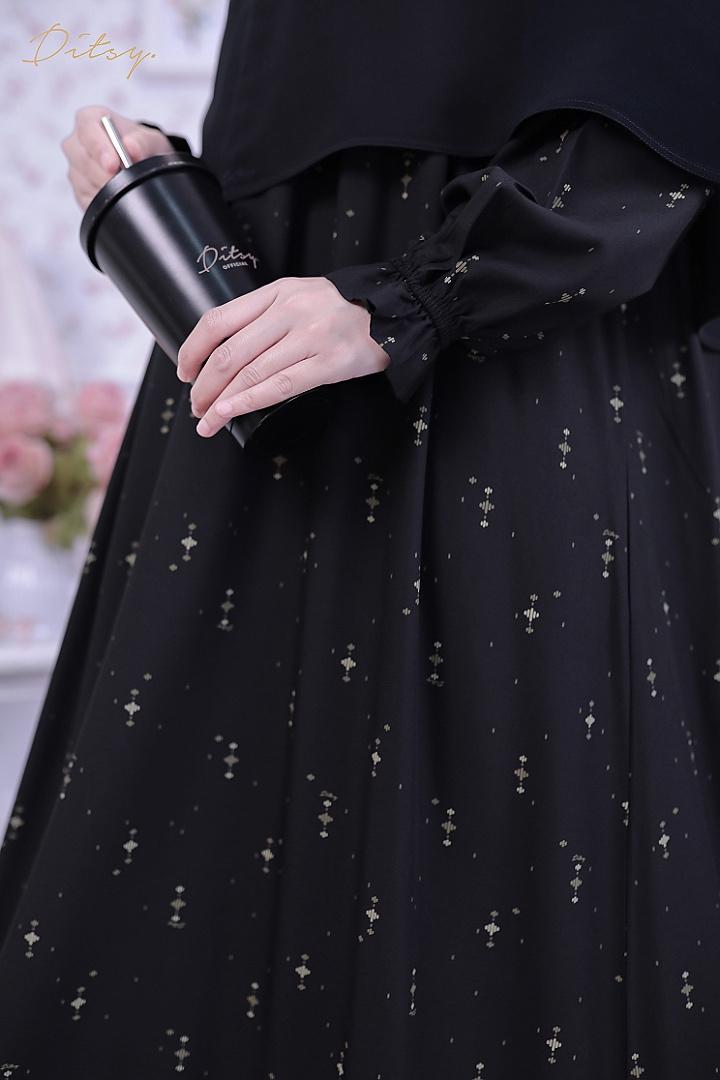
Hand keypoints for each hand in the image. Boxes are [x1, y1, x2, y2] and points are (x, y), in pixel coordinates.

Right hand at [61, 105, 173, 210]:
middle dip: (105, 174)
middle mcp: (75, 143)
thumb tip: (131, 148)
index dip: (99, 148)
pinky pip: (87, 200)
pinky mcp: (77, 191)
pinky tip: (118, 197)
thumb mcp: (149, 140)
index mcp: (89, 120)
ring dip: (107, 189)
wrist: (140, 164)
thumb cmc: (140, 146)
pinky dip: (104, 202)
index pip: (87, 130)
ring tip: (126, 187)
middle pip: (83, 160)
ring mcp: (74, 168)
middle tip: (125, 182)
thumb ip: (142, 141)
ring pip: (84, 183)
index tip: (113, 165)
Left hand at [177, 276, 390, 436]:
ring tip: (207, 421)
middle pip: (229, 353)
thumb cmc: (341, 312)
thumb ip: (264, 316)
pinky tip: (230, 414)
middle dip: (204, 386)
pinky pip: (280, 387)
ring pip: (250, 373)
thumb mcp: (299, 297)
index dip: (192, 350)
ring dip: (220, 403)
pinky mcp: (330, 363)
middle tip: (195, 407)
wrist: (394, 312)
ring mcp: (311, 336)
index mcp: (276, 292)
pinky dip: (248, 403)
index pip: (218, 321)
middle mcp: (290, 311)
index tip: (184, 372)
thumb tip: (223, 353)